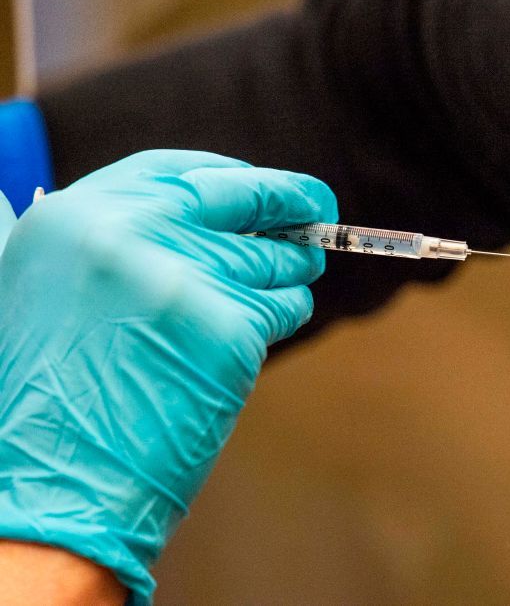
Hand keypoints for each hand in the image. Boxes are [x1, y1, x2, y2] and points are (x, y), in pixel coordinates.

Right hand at [0, 150, 336, 601]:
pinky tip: (245, 347)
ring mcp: (183, 276)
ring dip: (288, 274)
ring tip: (271, 294)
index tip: (261, 183)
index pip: (176, 168)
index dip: (230, 175)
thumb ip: (127, 246)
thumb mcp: (61, 292)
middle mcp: (129, 232)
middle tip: (319, 207)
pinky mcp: (228, 327)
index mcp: (73, 217)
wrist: (43, 488)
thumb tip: (215, 224)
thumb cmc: (52, 403)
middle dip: (291, 200)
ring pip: (275, 256)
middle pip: (241, 196)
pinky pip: (283, 306)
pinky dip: (280, 319)